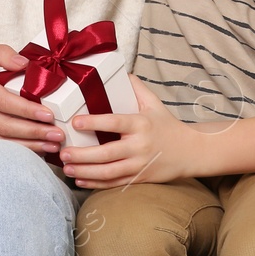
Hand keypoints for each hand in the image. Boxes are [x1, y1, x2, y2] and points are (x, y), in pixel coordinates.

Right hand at [0, 43, 65, 153]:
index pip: (4, 102)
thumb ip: (4, 54)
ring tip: (51, 146)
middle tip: (57, 135)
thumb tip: (26, 64)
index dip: (27, 111)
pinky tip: (35, 149)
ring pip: (1, 141)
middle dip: (33, 133)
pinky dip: (16, 148)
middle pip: (5, 126)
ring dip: (28, 146)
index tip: (48, 115)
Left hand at [59, 76, 201, 187]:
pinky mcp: (140, 179)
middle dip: (82, 155)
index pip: (114, 122)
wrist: (190, 152)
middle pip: (107, 153)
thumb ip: (136, 88)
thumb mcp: (154, 103)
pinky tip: (80, 180)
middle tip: (63, 152)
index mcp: (141, 124)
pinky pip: (114, 183)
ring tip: (67, 168)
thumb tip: (120, 72)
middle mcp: (139, 146)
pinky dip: (96, 184)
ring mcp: (139, 165)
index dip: (94, 122)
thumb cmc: (168, 126)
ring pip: (108, 172)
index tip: (75, 122)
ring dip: (85, 171)